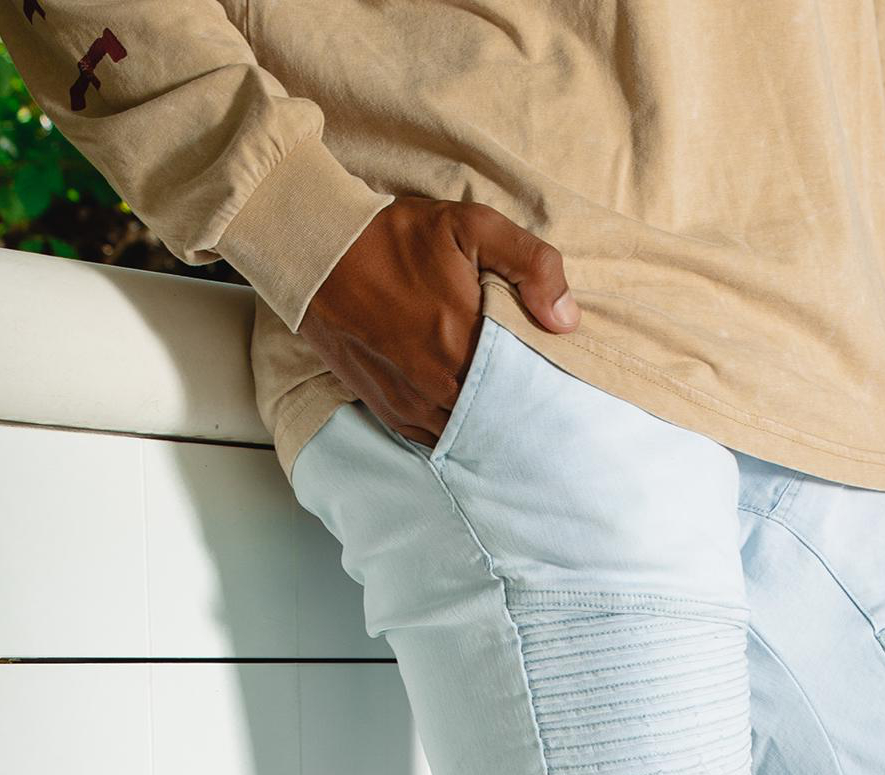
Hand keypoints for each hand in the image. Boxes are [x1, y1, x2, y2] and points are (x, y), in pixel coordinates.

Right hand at [298, 196, 579, 447]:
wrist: (317, 252)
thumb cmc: (394, 237)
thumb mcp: (471, 226)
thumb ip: (531, 264)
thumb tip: (566, 320)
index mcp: (464, 344)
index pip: (524, 388)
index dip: (544, 390)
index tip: (561, 387)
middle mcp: (437, 385)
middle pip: (496, 419)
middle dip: (519, 415)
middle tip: (545, 414)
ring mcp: (410, 403)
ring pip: (465, 435)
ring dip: (487, 429)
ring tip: (511, 421)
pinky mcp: (388, 409)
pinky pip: (433, 439)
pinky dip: (455, 435)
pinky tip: (471, 424)